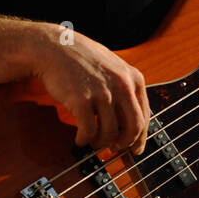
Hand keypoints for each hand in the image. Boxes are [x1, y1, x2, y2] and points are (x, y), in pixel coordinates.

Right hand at [27, 25, 150, 154]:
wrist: (53, 48)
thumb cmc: (81, 58)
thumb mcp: (113, 67)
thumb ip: (125, 88)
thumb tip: (130, 120)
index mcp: (134, 78)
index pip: (145, 115)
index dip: (140, 136)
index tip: (135, 148)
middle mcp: (122, 86)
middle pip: (133, 127)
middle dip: (125, 143)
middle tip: (115, 149)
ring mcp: (103, 93)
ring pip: (111, 132)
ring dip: (101, 143)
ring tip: (93, 141)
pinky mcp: (82, 101)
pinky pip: (88, 131)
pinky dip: (84, 140)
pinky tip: (80, 139)